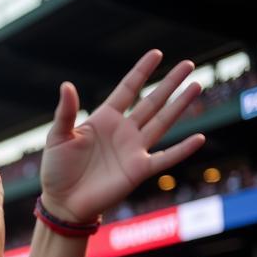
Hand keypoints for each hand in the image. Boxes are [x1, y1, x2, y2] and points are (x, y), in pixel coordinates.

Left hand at [39, 50, 204, 222]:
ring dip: (179, 105)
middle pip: (152, 102)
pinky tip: (199, 138)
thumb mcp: (58, 137)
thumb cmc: (56, 170)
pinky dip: (182, 150)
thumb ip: (66, 112)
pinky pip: (165, 158)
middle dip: (169, 83)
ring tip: (196, 85)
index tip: (157, 53)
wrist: (62, 203)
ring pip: (162, 122)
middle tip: (188, 64)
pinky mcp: (138, 170)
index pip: (127, 89)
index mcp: (104, 119)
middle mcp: (123, 131)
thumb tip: (67, 85)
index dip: (141, 71)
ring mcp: (133, 150)